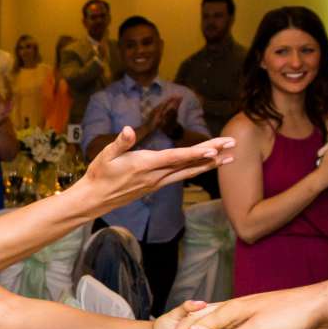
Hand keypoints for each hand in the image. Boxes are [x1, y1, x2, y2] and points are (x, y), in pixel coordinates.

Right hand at [70, 127, 232, 217]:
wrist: (94, 199)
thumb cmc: (99, 174)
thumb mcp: (105, 155)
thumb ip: (120, 143)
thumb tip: (128, 130)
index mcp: (145, 164)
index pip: (176, 157)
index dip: (197, 153)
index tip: (215, 149)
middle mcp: (156, 175)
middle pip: (189, 163)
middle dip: (212, 154)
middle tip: (232, 146)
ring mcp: (157, 182)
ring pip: (188, 172)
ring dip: (209, 165)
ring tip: (228, 159)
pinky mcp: (156, 185)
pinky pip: (181, 176)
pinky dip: (196, 170)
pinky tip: (205, 166)